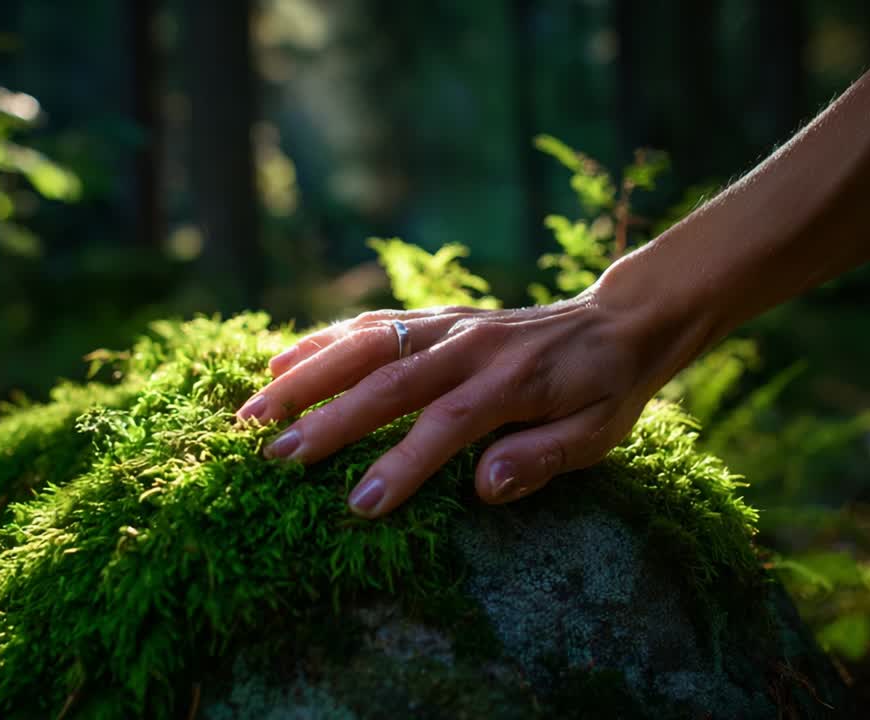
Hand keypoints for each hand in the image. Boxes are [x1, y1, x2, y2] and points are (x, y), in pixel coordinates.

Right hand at [237, 278, 696, 518]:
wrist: (617, 320)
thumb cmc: (604, 389)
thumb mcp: (597, 434)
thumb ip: (542, 457)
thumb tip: (485, 487)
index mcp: (512, 381)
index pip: (446, 424)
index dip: (401, 464)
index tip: (359, 506)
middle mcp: (470, 346)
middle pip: (388, 380)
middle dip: (327, 420)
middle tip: (274, 457)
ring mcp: (449, 325)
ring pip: (367, 344)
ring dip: (306, 375)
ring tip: (253, 411)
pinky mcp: (437, 316)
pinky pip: (374, 323)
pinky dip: (323, 340)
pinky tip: (280, 362)